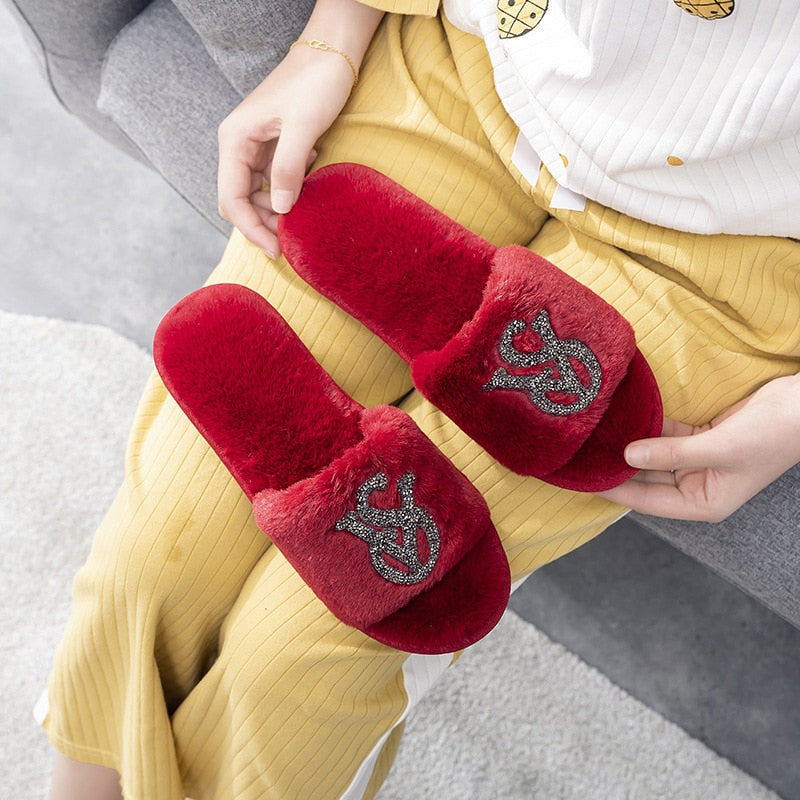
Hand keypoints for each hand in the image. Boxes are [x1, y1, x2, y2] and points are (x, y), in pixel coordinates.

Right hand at [216, 43, 356, 255]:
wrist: (331, 53)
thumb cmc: (315, 83)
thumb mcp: (304, 127)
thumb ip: (288, 169)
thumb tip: (282, 210)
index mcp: (235, 140)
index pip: (231, 199)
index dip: (251, 228)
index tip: (277, 249)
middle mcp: (238, 145)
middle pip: (240, 201)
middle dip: (263, 223)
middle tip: (293, 240)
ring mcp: (254, 146)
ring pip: (257, 194)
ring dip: (277, 209)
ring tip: (304, 213)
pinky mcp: (272, 147)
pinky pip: (273, 181)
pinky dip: (288, 191)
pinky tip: (308, 180)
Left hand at [598, 373, 799, 521]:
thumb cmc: (772, 436)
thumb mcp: (719, 448)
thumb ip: (671, 453)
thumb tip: (628, 454)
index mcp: (702, 503)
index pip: (646, 500)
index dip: (613, 489)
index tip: (582, 477)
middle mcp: (696, 486)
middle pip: (645, 478)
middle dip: (616, 466)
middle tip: (581, 452)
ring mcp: (696, 461)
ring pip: (652, 455)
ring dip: (628, 444)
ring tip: (594, 434)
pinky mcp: (699, 438)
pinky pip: (665, 436)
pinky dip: (646, 427)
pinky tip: (622, 416)